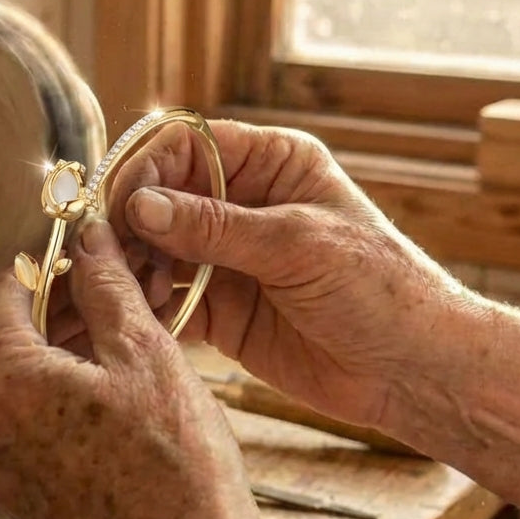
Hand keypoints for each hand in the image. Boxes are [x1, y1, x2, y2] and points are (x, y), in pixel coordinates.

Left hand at [0, 216, 258, 518]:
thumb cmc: (175, 462)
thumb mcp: (145, 351)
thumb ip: (105, 285)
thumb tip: (88, 238)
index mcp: (3, 380)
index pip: (4, 292)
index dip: (45, 265)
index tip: (83, 256)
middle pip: (11, 339)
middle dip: (60, 310)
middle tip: (115, 296)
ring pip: (23, 384)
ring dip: (65, 354)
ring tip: (125, 343)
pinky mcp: (23, 496)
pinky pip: (31, 425)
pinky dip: (63, 399)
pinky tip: (116, 396)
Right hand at [114, 120, 463, 427]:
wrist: (413, 371)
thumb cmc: (380, 290)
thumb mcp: (298, 245)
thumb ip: (215, 226)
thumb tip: (141, 205)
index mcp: (271, 165)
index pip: (188, 147)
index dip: (147, 169)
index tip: (119, 204)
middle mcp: (242, 204)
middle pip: (161, 198)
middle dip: (130, 224)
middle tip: (105, 254)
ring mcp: (227, 258)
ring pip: (156, 250)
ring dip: (132, 267)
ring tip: (119, 290)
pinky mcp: (219, 309)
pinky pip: (167, 300)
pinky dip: (145, 307)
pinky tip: (133, 318)